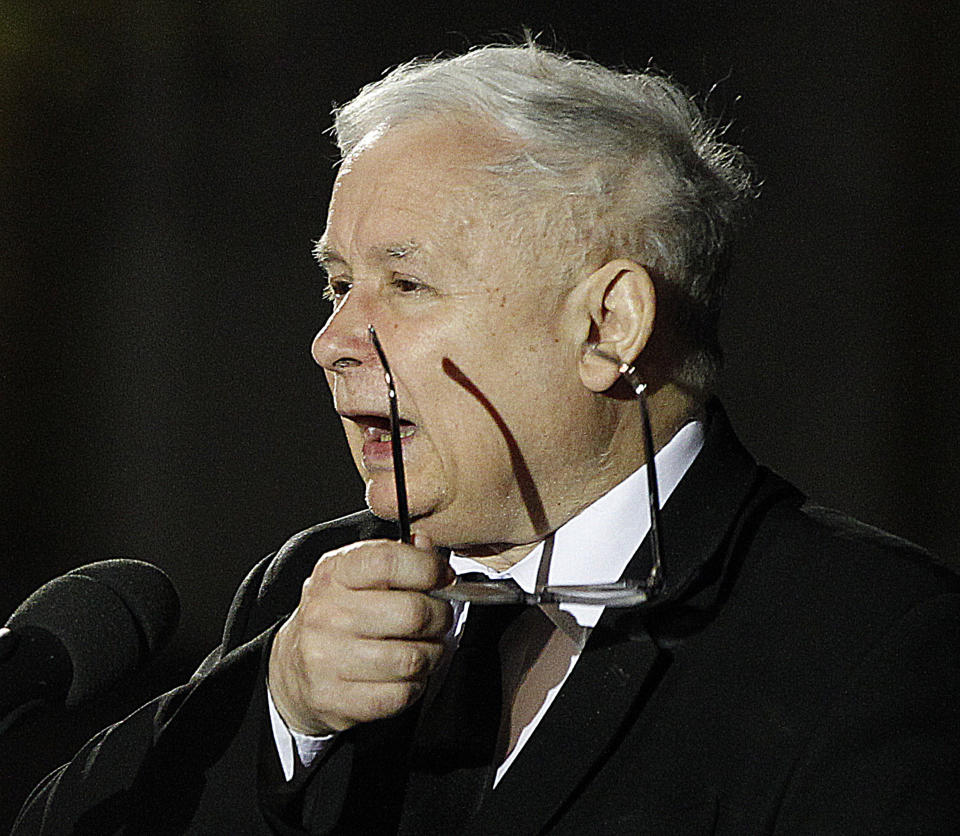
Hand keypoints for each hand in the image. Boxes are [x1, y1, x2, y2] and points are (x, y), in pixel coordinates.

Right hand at [268, 534, 453, 734]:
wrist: (292, 668)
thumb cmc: (336, 615)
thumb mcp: (356, 575)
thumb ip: (395, 556)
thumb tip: (425, 545)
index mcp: (334, 574)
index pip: (389, 560)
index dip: (428, 568)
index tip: (443, 577)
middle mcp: (326, 613)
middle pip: (412, 613)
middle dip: (440, 617)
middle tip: (439, 618)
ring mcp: (328, 658)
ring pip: (413, 658)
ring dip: (432, 654)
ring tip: (424, 647)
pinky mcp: (336, 698)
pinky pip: (401, 694)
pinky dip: (414, 685)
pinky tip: (404, 675)